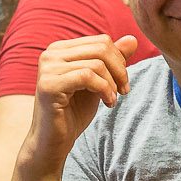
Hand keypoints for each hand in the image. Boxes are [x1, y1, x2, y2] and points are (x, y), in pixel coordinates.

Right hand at [22, 35, 138, 169]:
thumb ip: (112, 61)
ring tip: (112, 100)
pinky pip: (87, 77)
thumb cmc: (73, 112)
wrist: (53, 141)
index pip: (101, 41)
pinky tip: (107, 103)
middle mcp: (50, 54)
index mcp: (61, 49)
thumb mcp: (99, 83)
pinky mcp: (48, 85)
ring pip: (96, 64)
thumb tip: (133, 39)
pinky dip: (104, 90)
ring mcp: (47, 68)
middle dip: (120, 71)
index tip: (123, 83)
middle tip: (123, 91)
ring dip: (112, 84)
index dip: (119, 61)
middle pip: (101, 48)